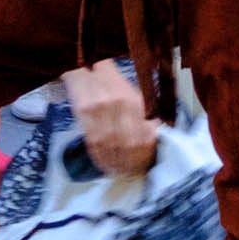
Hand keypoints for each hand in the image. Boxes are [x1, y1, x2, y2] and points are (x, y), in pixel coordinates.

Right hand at [59, 61, 158, 177]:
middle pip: (128, 144)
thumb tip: (154, 138)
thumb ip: (144, 116)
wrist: (86, 66)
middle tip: (130, 173)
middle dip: (130, 163)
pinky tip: (104, 165)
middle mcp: (120, 105)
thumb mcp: (135, 96)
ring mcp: (101, 109)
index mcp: (136, 101)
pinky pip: (94, 142)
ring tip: (117, 172)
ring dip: (115, 163)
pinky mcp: (84, 114)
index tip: (143, 166)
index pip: (144, 136)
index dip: (144, 156)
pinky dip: (100, 158)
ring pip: (111, 146)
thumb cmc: (113, 84)